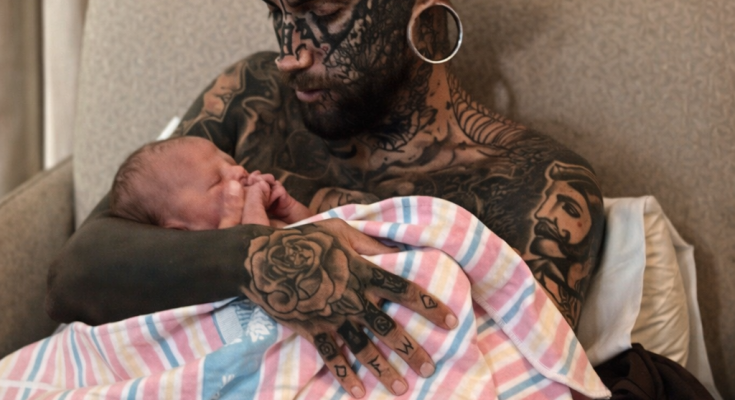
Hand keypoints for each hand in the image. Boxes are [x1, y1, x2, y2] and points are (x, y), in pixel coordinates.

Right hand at [239, 219, 457, 397]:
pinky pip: (331, 356)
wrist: (261, 260)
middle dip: (410, 349)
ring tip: (402, 389)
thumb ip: (370, 243)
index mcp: (361, 272)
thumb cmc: (304, 240)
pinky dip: (344, 375)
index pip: (402, 289)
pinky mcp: (311, 329)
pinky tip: (359, 392)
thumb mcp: (340, 231)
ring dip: (382, 370)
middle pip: (386, 327)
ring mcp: (330, 316)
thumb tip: (399, 248)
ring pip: (362, 347)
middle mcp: (350, 298)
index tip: (450, 320)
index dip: (428, 305)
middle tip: (429, 368)